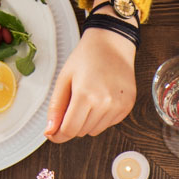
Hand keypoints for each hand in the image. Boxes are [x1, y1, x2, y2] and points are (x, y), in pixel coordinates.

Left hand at [46, 25, 136, 142]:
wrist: (112, 44)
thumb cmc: (86, 58)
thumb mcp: (64, 79)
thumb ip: (56, 107)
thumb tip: (50, 131)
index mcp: (85, 95)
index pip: (69, 130)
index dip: (58, 135)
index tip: (53, 133)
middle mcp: (105, 103)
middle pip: (81, 132)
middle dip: (72, 123)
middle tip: (72, 104)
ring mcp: (118, 106)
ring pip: (95, 130)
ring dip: (87, 121)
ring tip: (89, 98)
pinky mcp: (127, 107)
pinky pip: (108, 124)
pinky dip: (101, 117)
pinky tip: (101, 98)